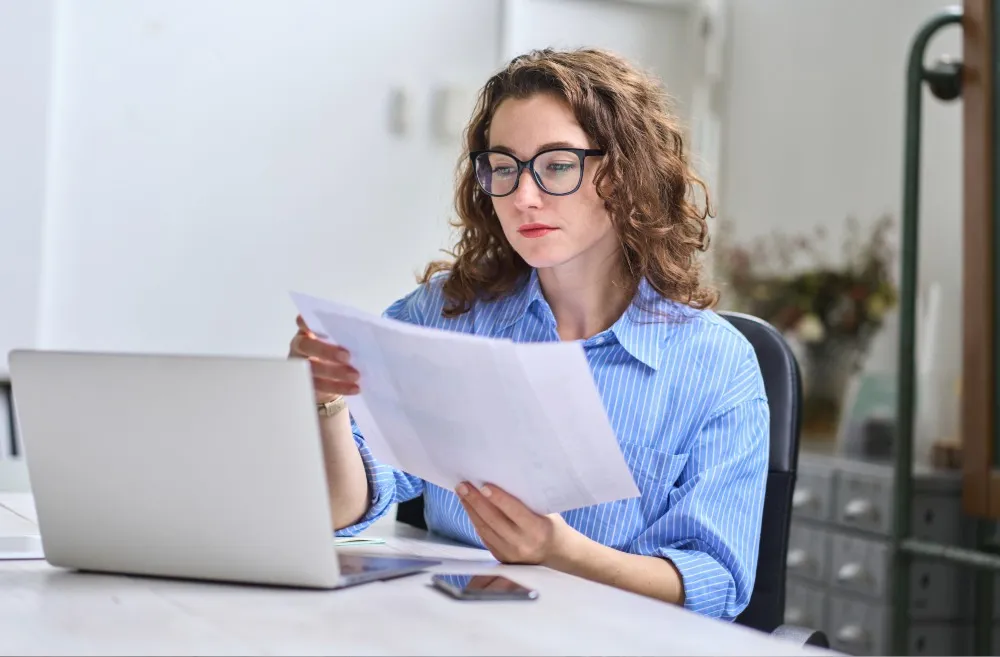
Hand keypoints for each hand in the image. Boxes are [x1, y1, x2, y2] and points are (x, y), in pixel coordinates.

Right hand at [288, 315, 359, 402]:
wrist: (329, 380)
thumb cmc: (336, 352)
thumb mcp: (339, 341)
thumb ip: (345, 336)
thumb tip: (368, 334)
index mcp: (307, 331)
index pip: (303, 323)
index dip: (308, 323)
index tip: (320, 323)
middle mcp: (301, 347)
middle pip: (306, 347)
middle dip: (326, 351)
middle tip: (347, 356)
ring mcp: (301, 367)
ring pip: (313, 369)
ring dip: (336, 372)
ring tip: (356, 375)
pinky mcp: (307, 385)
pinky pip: (322, 387)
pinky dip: (340, 387)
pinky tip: (355, 388)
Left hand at [456, 482, 572, 565]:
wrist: (557, 553)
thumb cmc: (551, 526)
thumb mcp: (546, 512)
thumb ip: (526, 502)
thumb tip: (501, 481)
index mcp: (537, 530)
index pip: (514, 511)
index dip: (498, 498)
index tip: (483, 485)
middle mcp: (522, 543)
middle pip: (493, 520)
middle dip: (476, 501)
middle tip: (463, 486)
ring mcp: (510, 553)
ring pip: (485, 529)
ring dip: (471, 510)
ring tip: (462, 494)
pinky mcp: (502, 558)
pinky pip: (484, 538)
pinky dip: (476, 522)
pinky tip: (470, 509)